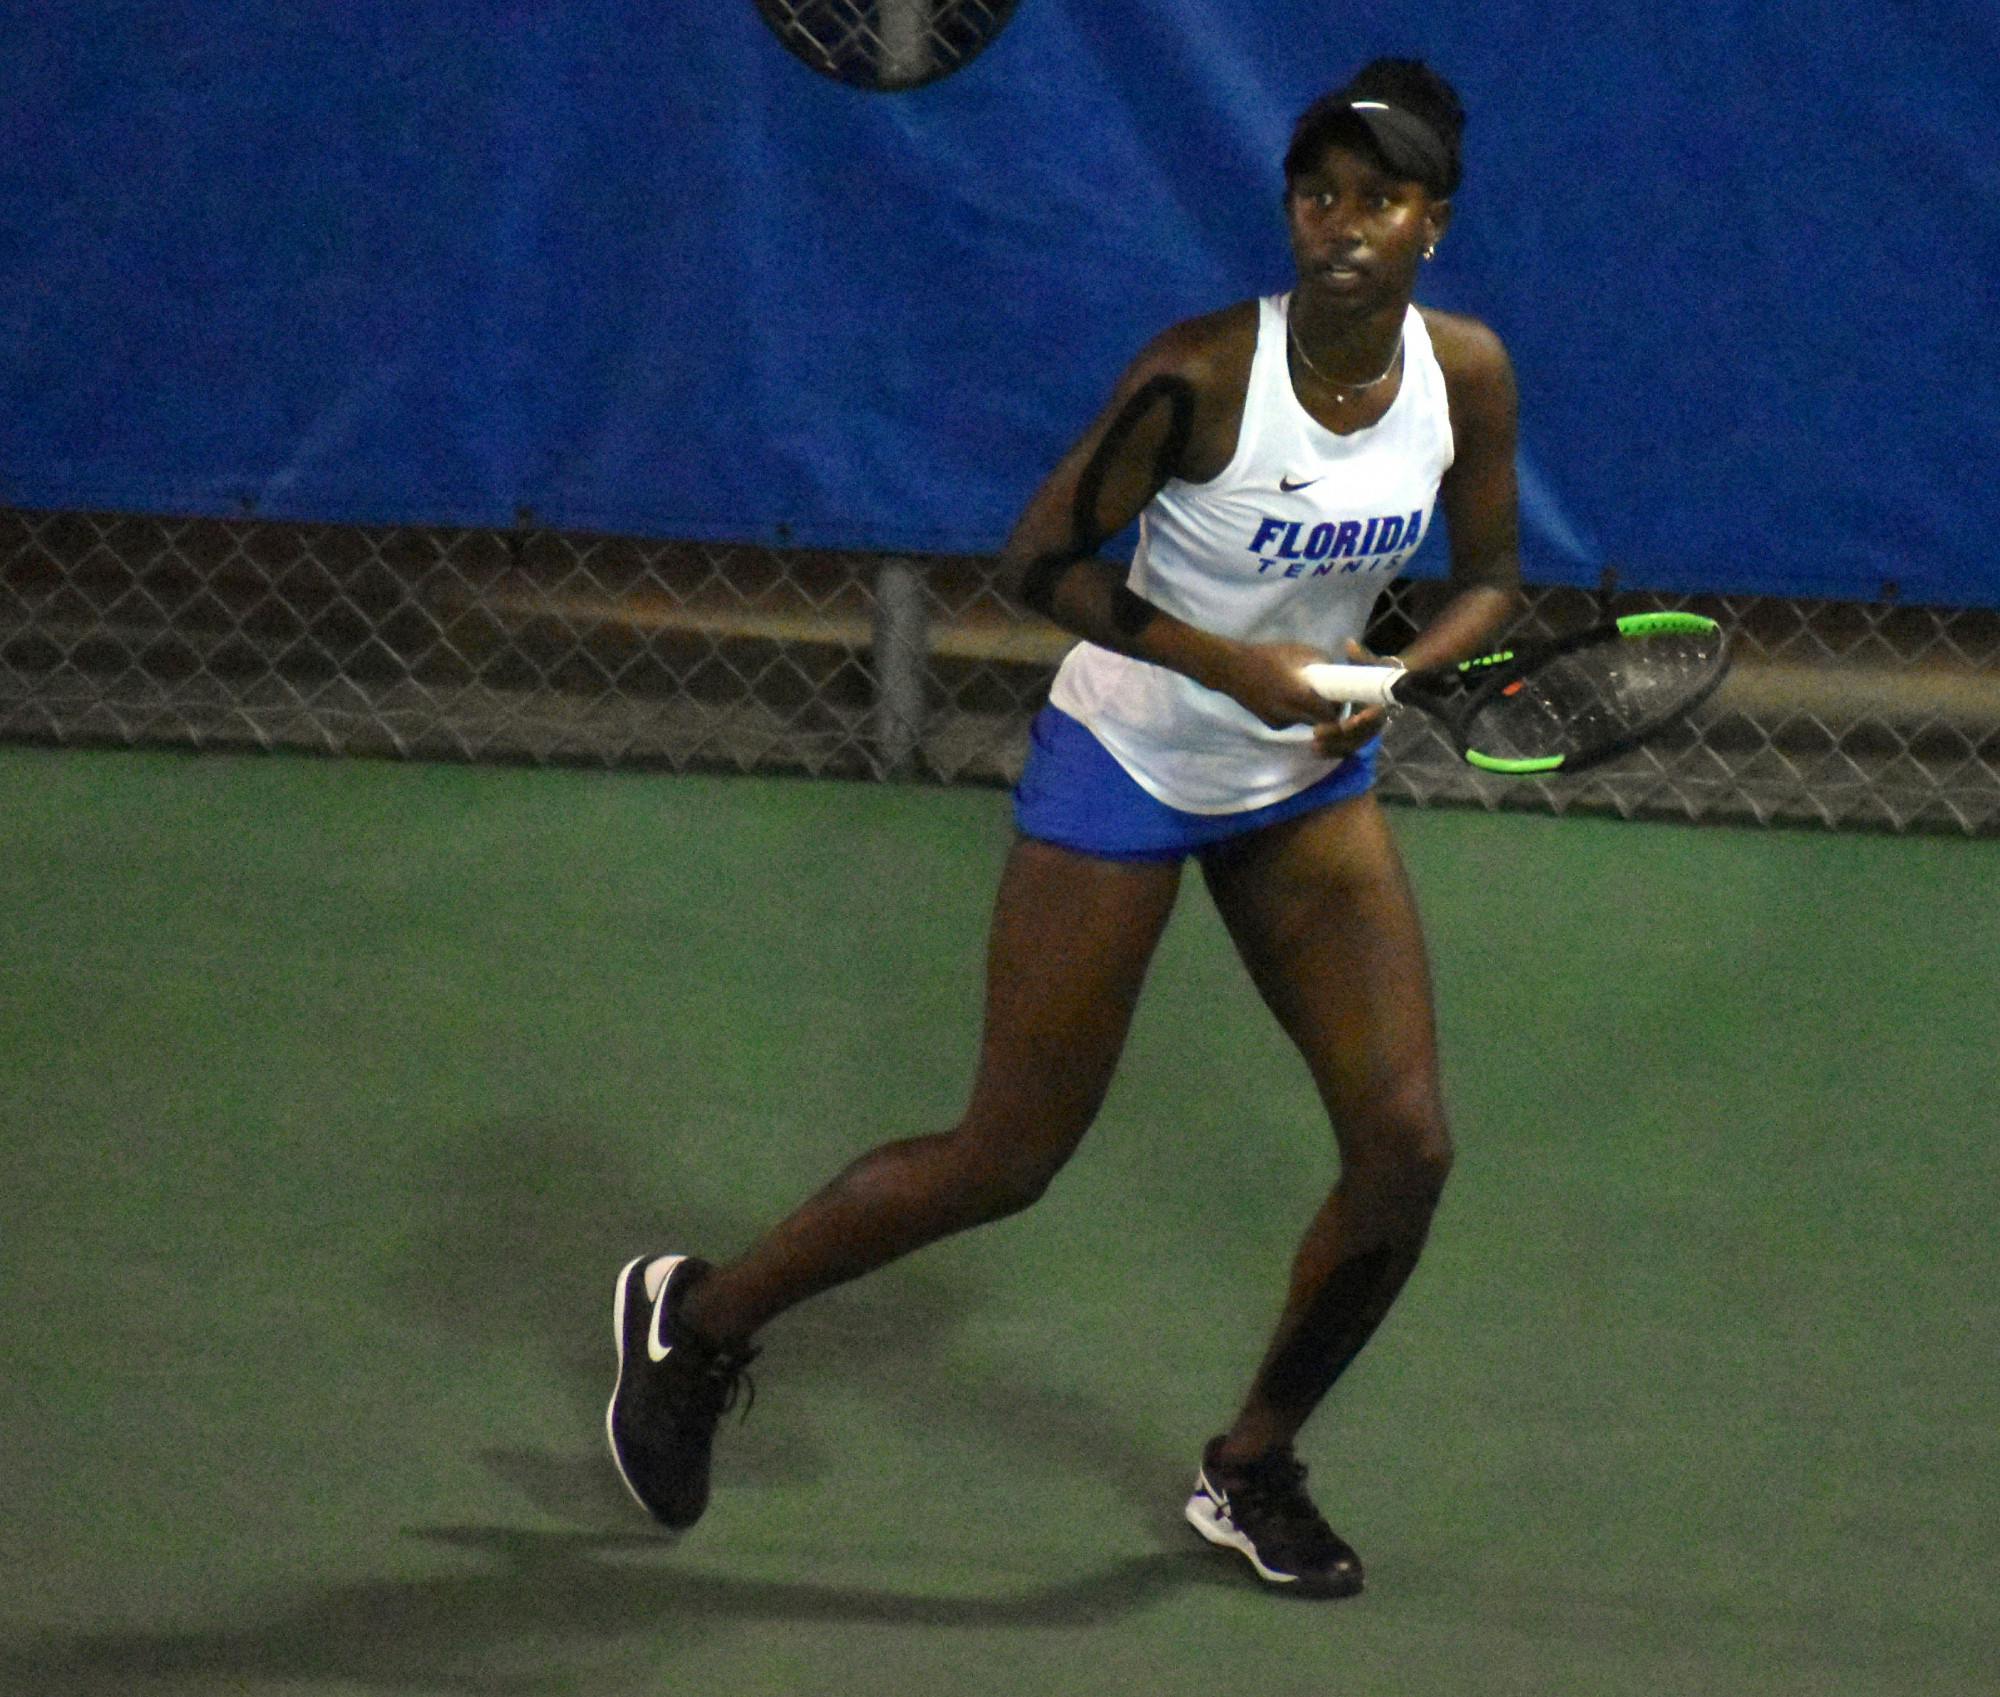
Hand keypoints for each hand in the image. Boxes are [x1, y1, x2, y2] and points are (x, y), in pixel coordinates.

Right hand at [1205, 640, 1344, 729]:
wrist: (1231, 669)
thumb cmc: (1266, 656)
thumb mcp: (1298, 651)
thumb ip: (1321, 661)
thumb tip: (1337, 670)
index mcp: (1297, 695)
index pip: (1328, 714)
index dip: (1337, 708)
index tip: (1340, 698)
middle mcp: (1289, 714)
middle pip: (1319, 722)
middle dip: (1327, 713)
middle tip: (1329, 699)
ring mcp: (1279, 722)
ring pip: (1306, 722)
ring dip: (1310, 712)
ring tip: (1305, 694)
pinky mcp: (1272, 725)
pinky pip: (1292, 721)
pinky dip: (1295, 712)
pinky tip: (1286, 698)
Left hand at [1309, 639, 1397, 759]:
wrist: (1384, 685)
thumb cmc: (1377, 671)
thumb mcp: (1371, 662)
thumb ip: (1361, 657)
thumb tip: (1349, 644)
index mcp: (1382, 703)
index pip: (1376, 716)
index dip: (1364, 721)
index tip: (1348, 722)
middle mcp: (1377, 721)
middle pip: (1361, 735)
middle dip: (1340, 737)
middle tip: (1316, 733)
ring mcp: (1367, 731)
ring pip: (1353, 745)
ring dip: (1333, 747)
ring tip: (1312, 746)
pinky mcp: (1357, 737)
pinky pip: (1347, 749)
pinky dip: (1332, 751)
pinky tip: (1315, 751)